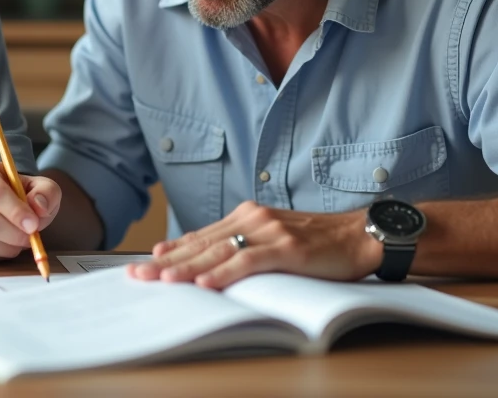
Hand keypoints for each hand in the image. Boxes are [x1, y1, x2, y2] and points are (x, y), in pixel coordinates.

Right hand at [0, 160, 61, 263]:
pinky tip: (5, 244)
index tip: (34, 225)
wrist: (0, 202)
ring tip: (19, 239)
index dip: (16, 213)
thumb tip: (38, 207)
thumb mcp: (41, 186)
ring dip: (7, 247)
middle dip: (15, 235)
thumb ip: (47, 193)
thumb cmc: (20, 193)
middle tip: (31, 236)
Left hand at [128, 201, 382, 288]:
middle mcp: (252, 218)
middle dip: (168, 261)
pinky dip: (223, 274)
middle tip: (140, 275)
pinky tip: (204, 283)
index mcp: (247, 215)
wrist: (357, 235)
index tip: (147, 262)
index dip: (173, 249)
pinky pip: (246, 261)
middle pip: (202, 244)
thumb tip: (211, 263)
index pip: (201, 235)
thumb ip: (244, 243)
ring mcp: (268, 231)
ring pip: (218, 252)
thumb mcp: (274, 236)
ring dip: (187, 269)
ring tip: (162, 281)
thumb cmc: (318, 241)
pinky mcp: (285, 248)